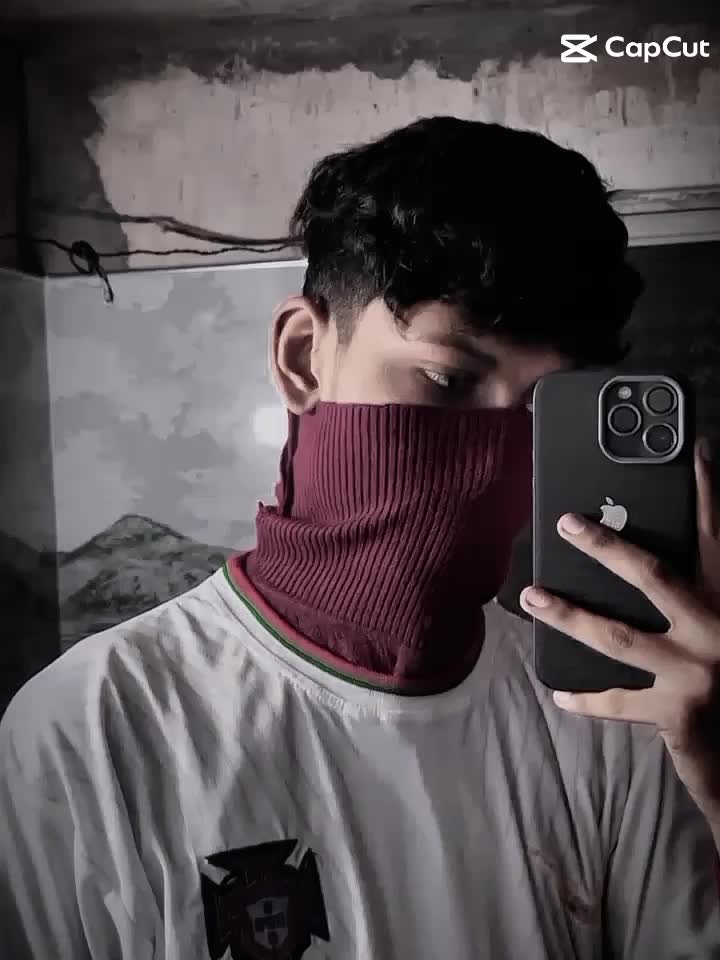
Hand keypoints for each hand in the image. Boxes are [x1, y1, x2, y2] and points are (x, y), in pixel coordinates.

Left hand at [519, 438, 719, 836]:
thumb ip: (700, 594)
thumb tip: (643, 563)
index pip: (715, 537)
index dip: (707, 493)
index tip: (696, 449)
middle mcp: (715, 630)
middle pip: (654, 577)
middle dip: (607, 548)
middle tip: (566, 523)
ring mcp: (697, 673)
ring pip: (620, 637)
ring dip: (570, 615)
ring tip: (531, 597)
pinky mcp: (680, 713)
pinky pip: (620, 703)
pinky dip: (588, 698)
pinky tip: (559, 692)